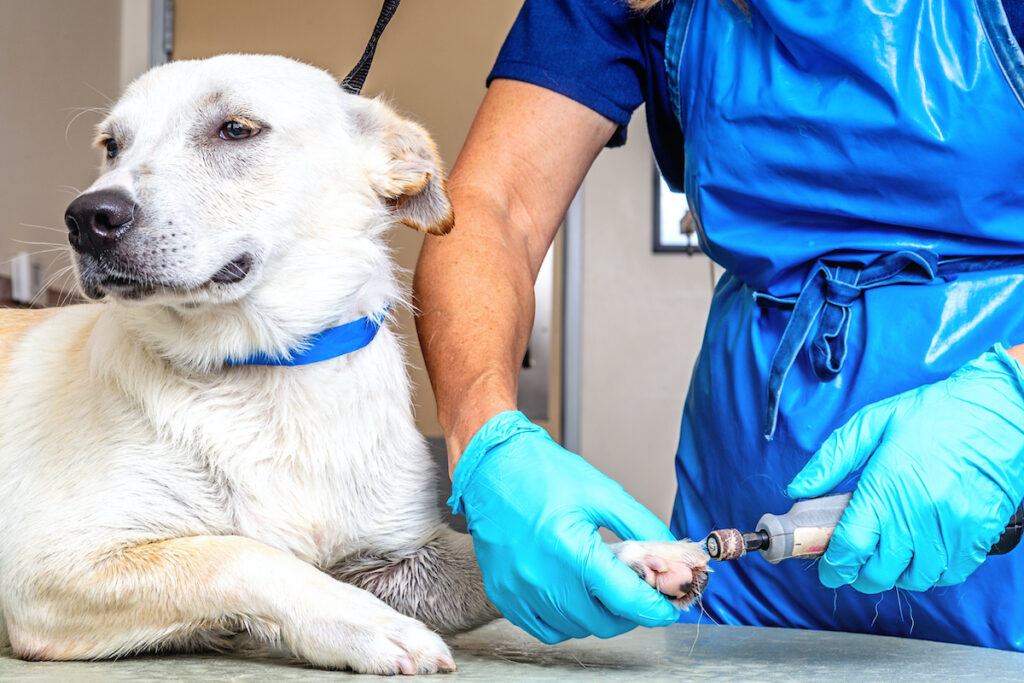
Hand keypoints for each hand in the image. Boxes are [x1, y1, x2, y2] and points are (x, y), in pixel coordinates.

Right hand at [448, 411, 680, 642]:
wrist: (491, 467)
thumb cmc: (542, 473)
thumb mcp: (602, 492)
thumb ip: (641, 526)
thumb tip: (670, 554)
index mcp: (572, 550)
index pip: (626, 599)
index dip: (654, 609)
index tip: (667, 609)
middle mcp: (543, 578)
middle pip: (603, 622)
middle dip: (628, 612)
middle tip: (636, 592)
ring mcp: (520, 591)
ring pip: (575, 629)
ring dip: (597, 616)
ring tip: (601, 587)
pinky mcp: (504, 595)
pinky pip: (545, 629)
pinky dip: (566, 620)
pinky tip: (573, 596)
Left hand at [787, 345, 1023, 592]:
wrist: (997, 411)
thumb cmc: (933, 413)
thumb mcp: (872, 423)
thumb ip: (831, 459)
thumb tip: (799, 488)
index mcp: (886, 488)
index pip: (851, 546)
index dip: (834, 567)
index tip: (827, 571)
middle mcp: (919, 515)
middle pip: (881, 572)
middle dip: (860, 575)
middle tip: (852, 565)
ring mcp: (952, 529)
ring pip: (916, 578)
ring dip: (896, 576)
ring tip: (885, 559)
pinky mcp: (979, 535)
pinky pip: (951, 574)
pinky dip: (931, 573)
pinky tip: (920, 555)